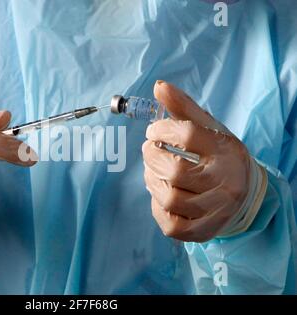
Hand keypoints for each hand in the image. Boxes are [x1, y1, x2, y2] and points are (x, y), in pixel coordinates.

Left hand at [142, 80, 263, 241]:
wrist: (244, 193)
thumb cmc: (219, 156)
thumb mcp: (207, 128)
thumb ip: (183, 107)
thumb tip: (159, 87)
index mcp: (225, 150)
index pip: (186, 135)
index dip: (160, 130)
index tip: (154, 131)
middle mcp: (225, 181)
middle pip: (173, 171)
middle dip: (151, 157)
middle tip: (150, 150)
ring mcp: (216, 209)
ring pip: (169, 197)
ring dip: (152, 180)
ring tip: (154, 171)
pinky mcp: (204, 231)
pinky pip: (170, 224)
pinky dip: (157, 207)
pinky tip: (160, 194)